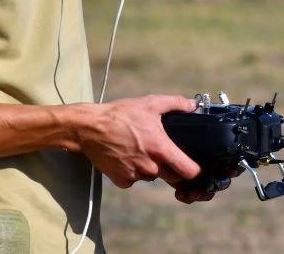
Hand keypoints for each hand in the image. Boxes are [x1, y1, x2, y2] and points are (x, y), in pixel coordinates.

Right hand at [72, 94, 207, 201]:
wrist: (89, 128)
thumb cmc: (120, 115)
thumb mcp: (150, 103)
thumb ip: (176, 103)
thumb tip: (192, 105)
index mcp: (161, 149)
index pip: (189, 171)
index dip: (194, 170)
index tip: (193, 166)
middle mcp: (150, 167)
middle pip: (172, 177)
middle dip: (172, 168)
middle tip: (162, 152)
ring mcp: (135, 176)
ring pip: (152, 177)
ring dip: (151, 168)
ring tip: (140, 149)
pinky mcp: (121, 181)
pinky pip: (135, 180)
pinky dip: (133, 171)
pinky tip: (127, 156)